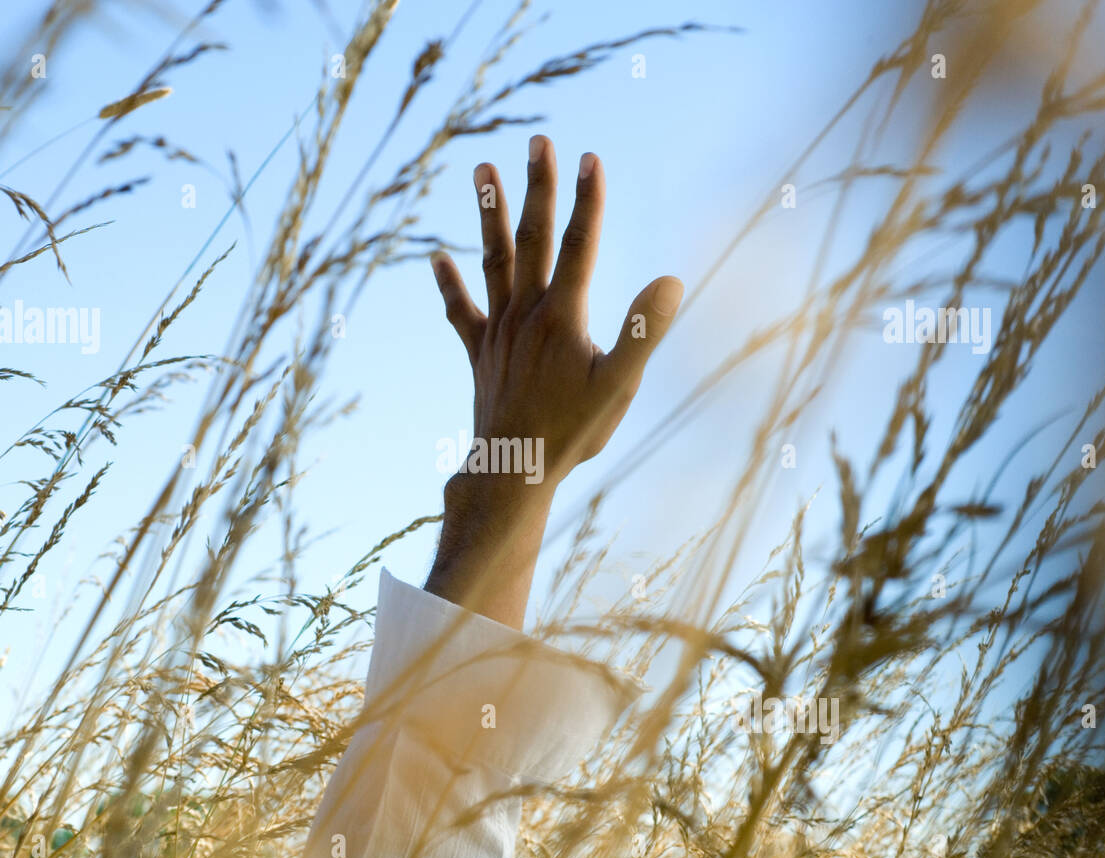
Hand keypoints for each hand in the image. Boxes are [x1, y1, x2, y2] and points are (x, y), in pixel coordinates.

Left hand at [424, 134, 682, 628]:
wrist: (514, 469)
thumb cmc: (573, 432)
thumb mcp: (619, 385)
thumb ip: (643, 332)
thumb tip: (669, 282)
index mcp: (563, 315)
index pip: (579, 245)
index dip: (588, 201)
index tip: (592, 157)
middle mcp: (526, 312)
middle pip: (532, 238)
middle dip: (538, 187)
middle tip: (539, 141)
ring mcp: (499, 330)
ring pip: (494, 260)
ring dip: (488, 214)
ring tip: (481, 168)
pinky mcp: (481, 352)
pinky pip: (461, 311)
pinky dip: (449, 284)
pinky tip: (435, 255)